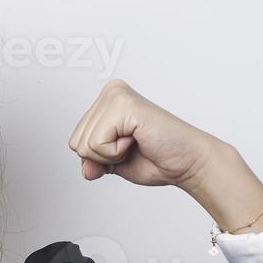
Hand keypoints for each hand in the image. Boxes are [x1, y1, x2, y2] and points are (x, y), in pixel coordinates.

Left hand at [67, 79, 227, 187]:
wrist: (187, 163)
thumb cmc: (157, 159)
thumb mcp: (113, 163)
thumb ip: (92, 162)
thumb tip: (85, 170)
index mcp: (106, 102)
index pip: (75, 141)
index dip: (98, 158)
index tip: (127, 148)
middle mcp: (110, 92)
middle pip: (75, 142)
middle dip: (103, 157)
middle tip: (133, 146)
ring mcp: (116, 95)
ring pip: (84, 144)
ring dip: (111, 155)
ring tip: (136, 142)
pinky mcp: (123, 104)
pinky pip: (96, 144)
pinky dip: (116, 153)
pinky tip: (138, 139)